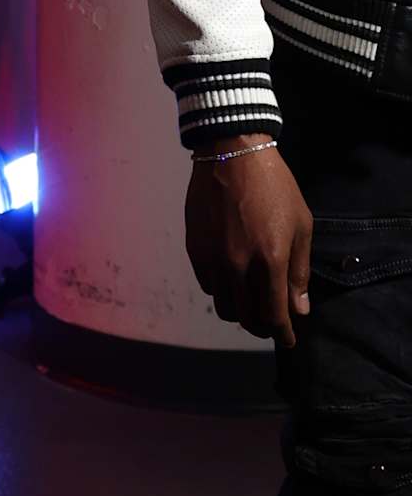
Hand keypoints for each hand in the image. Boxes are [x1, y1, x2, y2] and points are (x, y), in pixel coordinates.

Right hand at [183, 138, 312, 344]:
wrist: (232, 154)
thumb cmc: (275, 187)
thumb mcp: (301, 226)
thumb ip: (299, 271)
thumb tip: (299, 308)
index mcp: (269, 259)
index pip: (274, 314)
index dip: (283, 333)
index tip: (288, 340)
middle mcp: (237, 265)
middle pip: (246, 316)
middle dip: (261, 326)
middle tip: (270, 324)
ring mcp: (212, 258)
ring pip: (223, 305)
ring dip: (239, 311)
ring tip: (250, 303)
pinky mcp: (194, 249)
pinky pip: (207, 285)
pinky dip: (221, 290)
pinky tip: (232, 280)